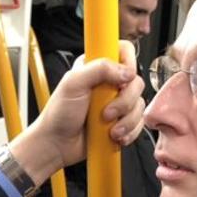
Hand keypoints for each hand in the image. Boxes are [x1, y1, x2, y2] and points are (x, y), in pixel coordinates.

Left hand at [8, 40, 142, 184]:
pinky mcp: (121, 120)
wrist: (58, 144)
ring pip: (139, 105)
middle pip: (136, 82)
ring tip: (109, 129)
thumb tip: (126, 70)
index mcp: (96, 67)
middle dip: (125, 102)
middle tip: (106, 112)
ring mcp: (116, 102)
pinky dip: (129, 131)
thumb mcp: (73, 84)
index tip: (122, 80)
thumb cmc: (59, 114)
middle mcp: (109, 83)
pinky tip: (115, 135)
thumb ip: (99, 69)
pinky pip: (138, 123)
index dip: (129, 63)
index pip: (124, 51)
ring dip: (126, 121)